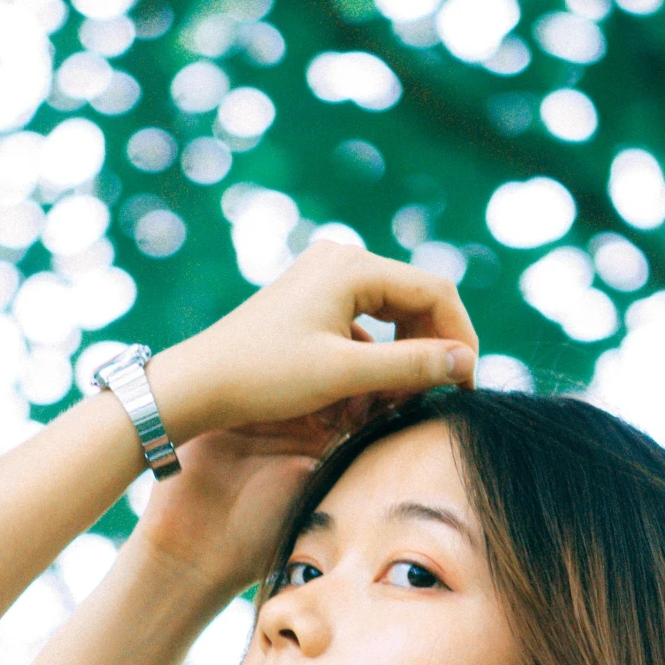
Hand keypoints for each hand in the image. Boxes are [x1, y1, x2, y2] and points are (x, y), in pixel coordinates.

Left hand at [131, 245, 478, 601]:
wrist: (197, 384)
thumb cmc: (264, 377)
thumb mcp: (344, 375)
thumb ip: (411, 367)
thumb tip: (467, 362)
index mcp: (353, 265)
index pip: (436, 293)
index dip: (460, 339)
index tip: (467, 385)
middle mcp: (342, 261)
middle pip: (417, 302)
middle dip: (431, 351)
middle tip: (433, 399)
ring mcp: (325, 280)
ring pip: (392, 317)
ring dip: (404, 360)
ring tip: (398, 403)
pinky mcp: (313, 303)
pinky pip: (365, 327)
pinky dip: (376, 361)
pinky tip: (367, 398)